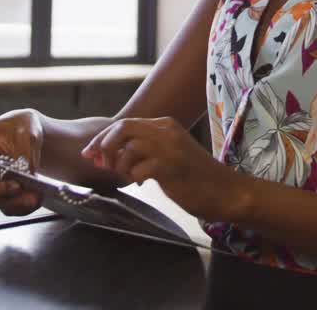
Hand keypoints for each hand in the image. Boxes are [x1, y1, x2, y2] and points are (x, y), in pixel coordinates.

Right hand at [0, 109, 44, 215]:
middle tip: (16, 186)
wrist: (29, 138)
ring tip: (34, 197)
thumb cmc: (20, 128)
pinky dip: (21, 207)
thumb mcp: (26, 131)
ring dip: (12, 201)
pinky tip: (34, 201)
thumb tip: (26, 174)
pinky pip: (4, 207)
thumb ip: (23, 151)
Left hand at [81, 117, 243, 220]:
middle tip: (98, 164)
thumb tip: (113, 154)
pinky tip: (143, 184)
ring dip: (119, 165)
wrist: (226, 192)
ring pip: (128, 147)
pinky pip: (139, 168)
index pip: (125, 124)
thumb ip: (146, 149)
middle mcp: (167, 131)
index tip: (90, 154)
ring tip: (127, 177)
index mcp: (166, 125)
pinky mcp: (171, 167)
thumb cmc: (197, 178)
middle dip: (103, 146)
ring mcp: (170, 148)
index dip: (103, 139)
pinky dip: (134, 177)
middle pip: (122, 128)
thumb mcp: (170, 154)